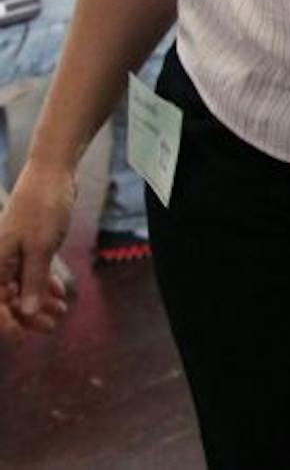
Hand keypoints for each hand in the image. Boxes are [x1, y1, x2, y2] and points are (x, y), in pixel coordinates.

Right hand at [0, 160, 77, 338]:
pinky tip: (59, 295)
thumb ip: (33, 282)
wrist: (52, 174)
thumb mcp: (40, 248)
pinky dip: (43, 284)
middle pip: (7, 297)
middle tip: (52, 327)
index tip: (22, 337)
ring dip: (39, 301)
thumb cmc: (42, 208)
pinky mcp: (27, 246)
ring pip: (21, 286)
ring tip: (61, 312)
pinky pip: (30, 273)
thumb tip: (27, 313)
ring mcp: (11, 253)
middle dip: (27, 315)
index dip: (6, 323)